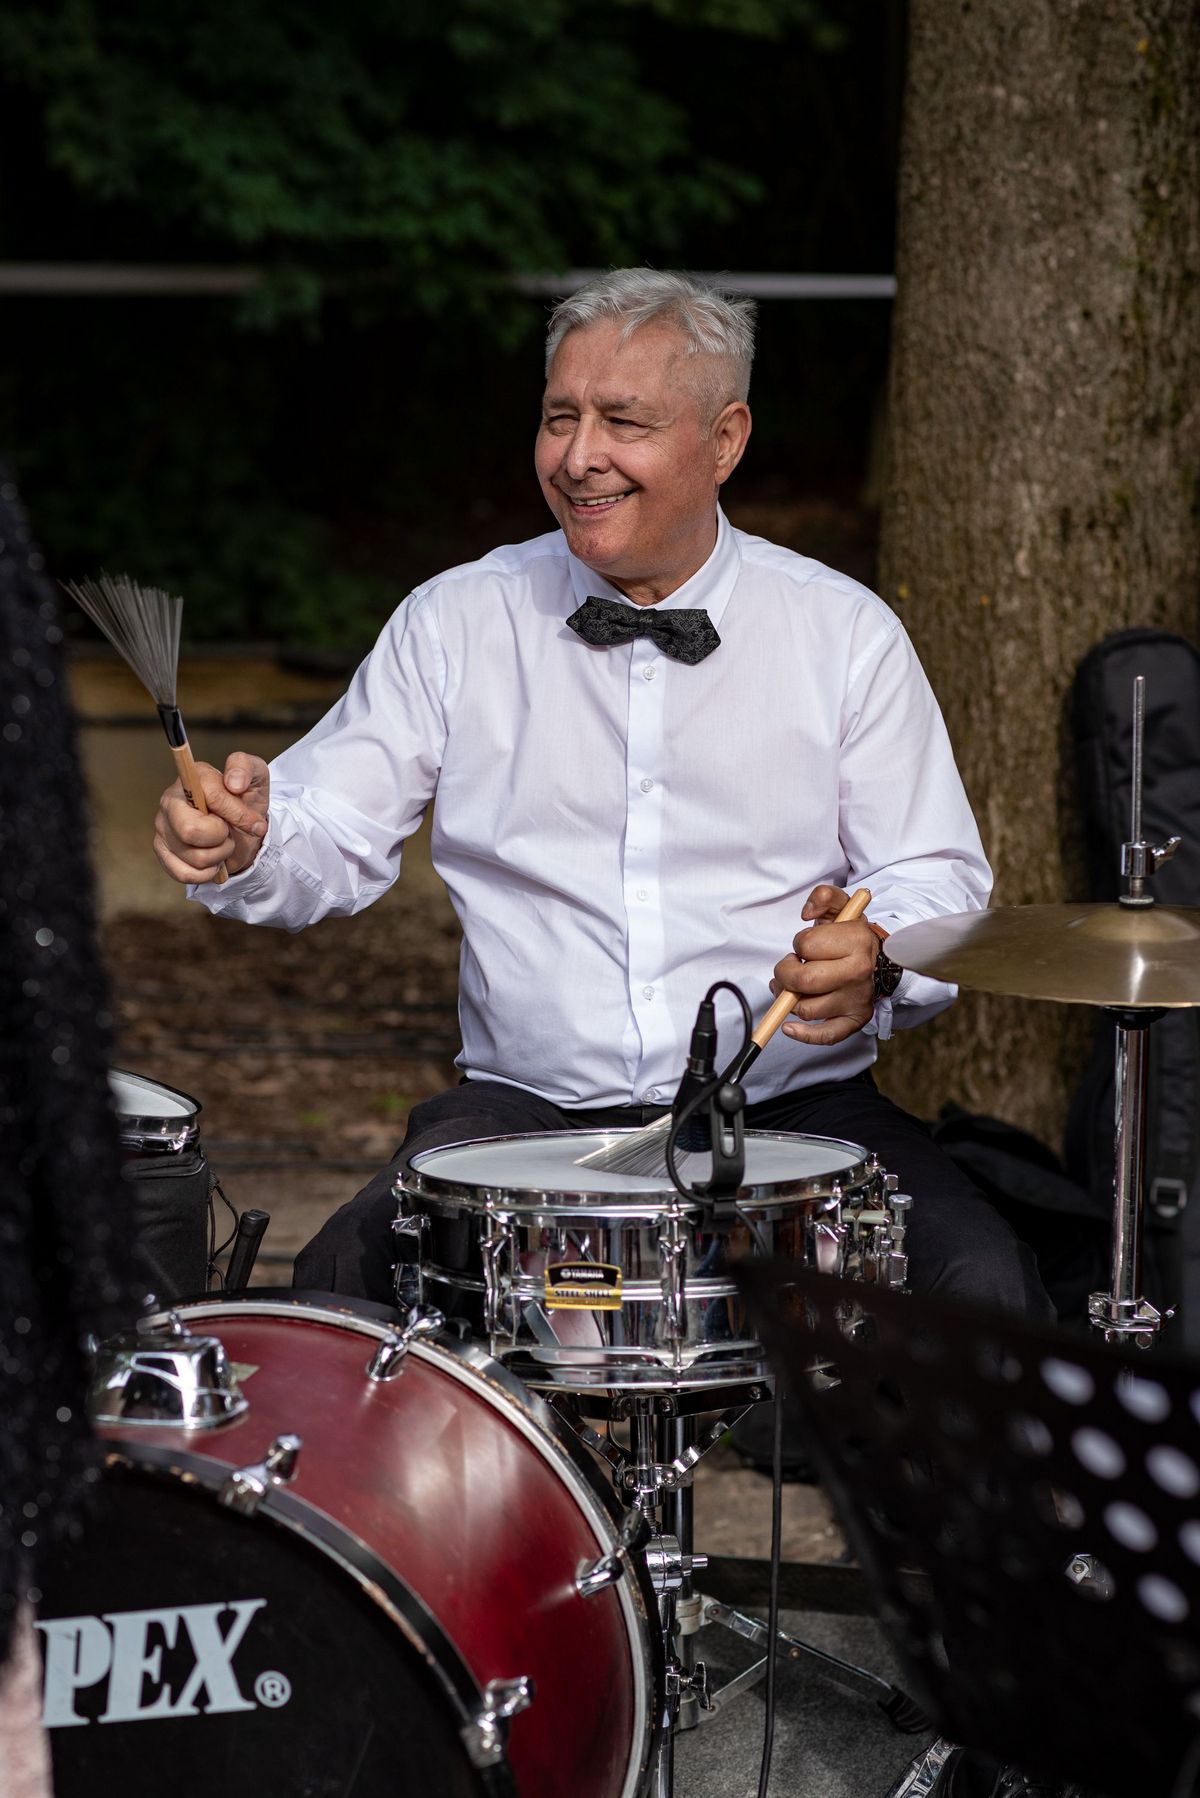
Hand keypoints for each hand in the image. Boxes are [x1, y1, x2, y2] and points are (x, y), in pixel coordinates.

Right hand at [153, 751, 269, 884]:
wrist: (243, 829)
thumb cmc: (246, 800)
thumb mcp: (256, 776)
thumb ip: (245, 767)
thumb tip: (235, 783)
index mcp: (192, 777)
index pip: (212, 798)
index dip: (237, 815)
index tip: (255, 823)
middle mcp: (170, 800)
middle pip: (190, 831)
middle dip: (222, 839)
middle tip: (228, 832)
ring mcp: (163, 827)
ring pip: (195, 857)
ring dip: (220, 856)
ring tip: (221, 843)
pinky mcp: (162, 851)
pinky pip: (186, 874)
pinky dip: (208, 873)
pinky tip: (212, 860)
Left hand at [771, 883, 878, 1045]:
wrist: (883, 960)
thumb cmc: (853, 936)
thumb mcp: (842, 907)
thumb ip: (823, 897)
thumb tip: (806, 912)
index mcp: (856, 941)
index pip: (806, 945)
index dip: (798, 944)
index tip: (806, 945)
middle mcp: (858, 973)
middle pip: (803, 981)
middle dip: (784, 974)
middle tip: (789, 968)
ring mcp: (857, 999)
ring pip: (807, 1008)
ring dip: (789, 999)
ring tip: (792, 988)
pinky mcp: (855, 1020)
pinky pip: (827, 1035)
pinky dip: (804, 1035)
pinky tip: (789, 1028)